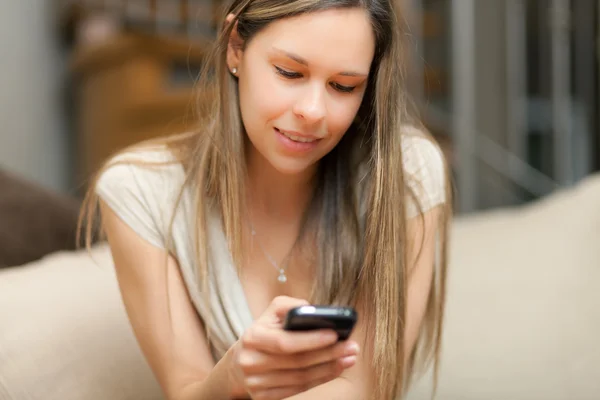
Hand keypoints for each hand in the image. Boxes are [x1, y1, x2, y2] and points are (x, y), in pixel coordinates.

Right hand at [229, 296, 358, 399]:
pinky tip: (336, 369)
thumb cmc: (263, 333)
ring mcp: (257, 383)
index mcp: (253, 337)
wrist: (238, 364)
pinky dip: (320, 379)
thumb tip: (312, 309)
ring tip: (349, 358)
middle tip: (351, 347)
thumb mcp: (269, 314)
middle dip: (329, 354)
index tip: (335, 334)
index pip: (285, 342)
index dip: (312, 340)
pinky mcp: (264, 397)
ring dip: (329, 368)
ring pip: (301, 378)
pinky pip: (298, 389)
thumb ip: (289, 306)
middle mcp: (252, 362)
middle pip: (297, 362)